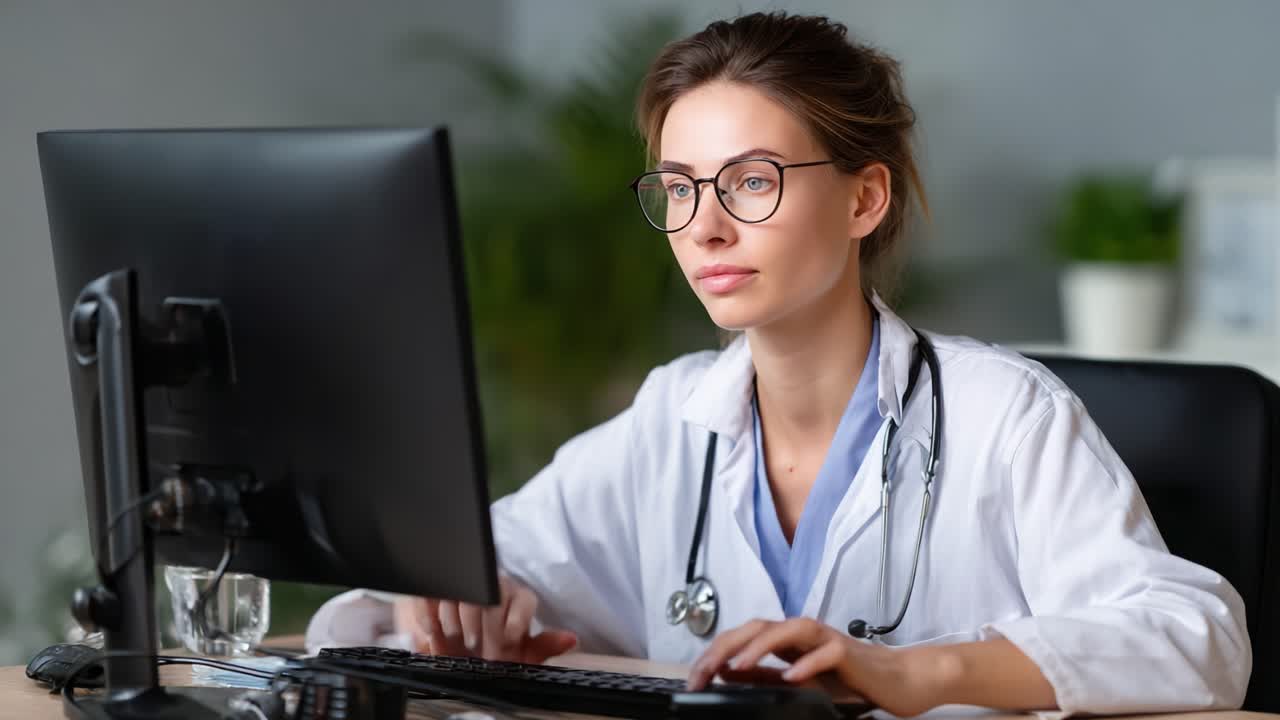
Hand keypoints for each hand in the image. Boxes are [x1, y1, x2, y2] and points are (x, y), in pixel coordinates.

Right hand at [392, 572, 577, 662]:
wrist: (455, 653)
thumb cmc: (493, 651)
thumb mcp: (519, 655)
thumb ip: (543, 646)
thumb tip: (571, 639)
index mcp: (517, 599)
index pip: (523, 600)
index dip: (516, 619)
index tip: (509, 638)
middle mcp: (492, 587)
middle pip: (491, 596)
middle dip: (486, 628)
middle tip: (478, 648)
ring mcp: (462, 587)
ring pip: (461, 593)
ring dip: (458, 621)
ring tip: (457, 641)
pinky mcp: (434, 592)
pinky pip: (430, 596)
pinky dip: (430, 617)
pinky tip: (434, 634)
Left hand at [686, 618, 944, 716]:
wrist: (899, 680)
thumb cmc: (851, 679)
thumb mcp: (799, 682)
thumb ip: (766, 678)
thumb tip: (727, 673)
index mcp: (787, 641)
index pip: (744, 638)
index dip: (716, 654)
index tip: (695, 678)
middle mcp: (802, 633)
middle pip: (759, 626)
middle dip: (728, 646)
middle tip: (704, 671)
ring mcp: (826, 639)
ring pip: (789, 629)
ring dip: (760, 646)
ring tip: (739, 665)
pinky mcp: (848, 653)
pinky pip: (825, 653)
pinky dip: (807, 664)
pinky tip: (791, 678)